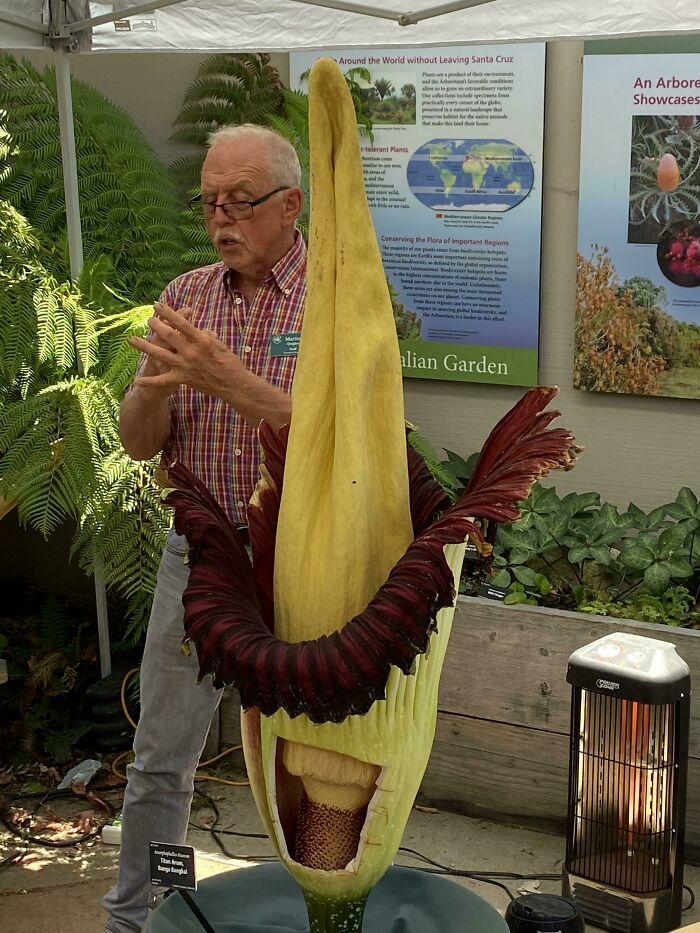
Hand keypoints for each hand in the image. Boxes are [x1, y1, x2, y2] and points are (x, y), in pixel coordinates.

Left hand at [130, 301, 246, 398]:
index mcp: (201, 339)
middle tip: (149, 320)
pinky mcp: (183, 379)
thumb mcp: (219, 343)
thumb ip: (205, 335)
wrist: (233, 384)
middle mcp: (191, 351)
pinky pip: (163, 380)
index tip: (157, 305)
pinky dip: (150, 381)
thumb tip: (197, 330)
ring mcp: (185, 365)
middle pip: (167, 335)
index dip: (167, 312)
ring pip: (160, 354)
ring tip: (132, 339)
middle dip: (155, 325)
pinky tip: (138, 380)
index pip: (181, 322)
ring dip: (145, 346)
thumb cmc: (229, 362)